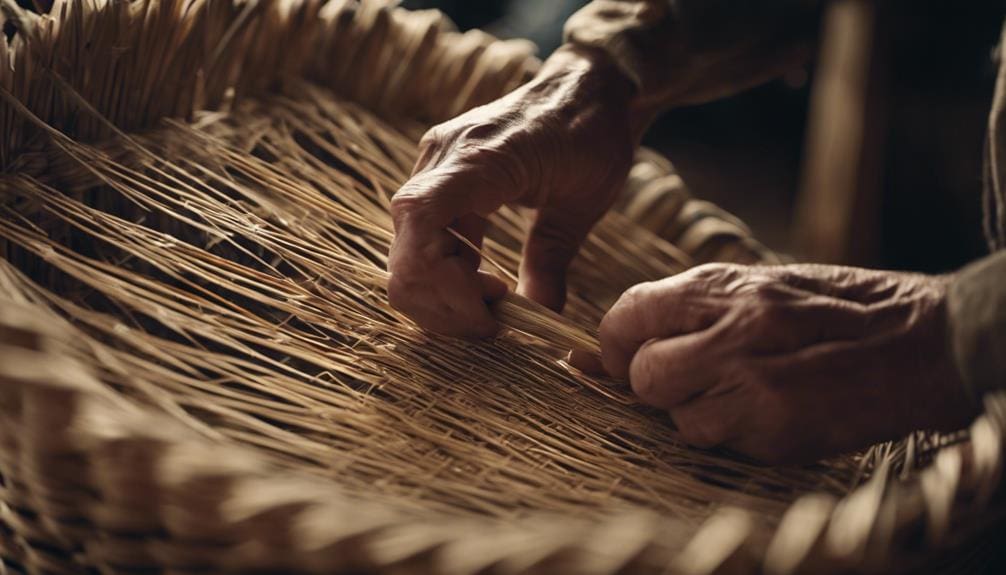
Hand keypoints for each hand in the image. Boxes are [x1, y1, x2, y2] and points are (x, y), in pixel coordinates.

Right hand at [388, 46, 645, 336]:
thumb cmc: (593, 135)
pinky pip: (419, 239)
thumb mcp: (582, 205)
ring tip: (493, 301)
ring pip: (405, 253)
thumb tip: (538, 320)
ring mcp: (434, 166)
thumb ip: (552, 261)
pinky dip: (444, 272)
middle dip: (443, 304)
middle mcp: (442, 158)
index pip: (420, 222)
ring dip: (442, 293)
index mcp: (481, 157)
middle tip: (493, 323)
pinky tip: (483, 280)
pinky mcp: (439, 179)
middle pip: (405, 253)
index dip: (442, 284)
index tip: (489, 316)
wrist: (587, 88)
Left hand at [583, 264, 978, 463]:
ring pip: (681, 419)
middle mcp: (732, 335)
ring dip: (697, 412)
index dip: (612, 341)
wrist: (921, 342)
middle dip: (652, 384)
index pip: (630, 313)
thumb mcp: (761, 284)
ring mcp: (755, 388)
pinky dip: (735, 433)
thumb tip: (623, 337)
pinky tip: (769, 409)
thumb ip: (694, 309)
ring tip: (739, 392)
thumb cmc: (835, 308)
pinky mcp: (778, 432)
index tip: (615, 355)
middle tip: (681, 378)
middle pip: (645, 375)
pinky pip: (724, 444)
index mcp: (724, 287)